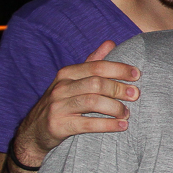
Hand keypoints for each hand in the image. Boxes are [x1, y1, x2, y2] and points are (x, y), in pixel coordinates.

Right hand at [11, 41, 139, 166]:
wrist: (35, 130)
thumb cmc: (62, 102)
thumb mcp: (73, 80)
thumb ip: (92, 63)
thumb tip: (110, 42)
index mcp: (67, 73)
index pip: (97, 66)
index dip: (119, 69)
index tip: (137, 75)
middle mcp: (61, 87)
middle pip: (97, 83)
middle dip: (120, 89)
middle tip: (136, 95)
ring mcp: (58, 106)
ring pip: (93, 102)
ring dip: (116, 108)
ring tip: (127, 113)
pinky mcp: (59, 125)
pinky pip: (88, 124)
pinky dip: (108, 125)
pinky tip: (122, 126)